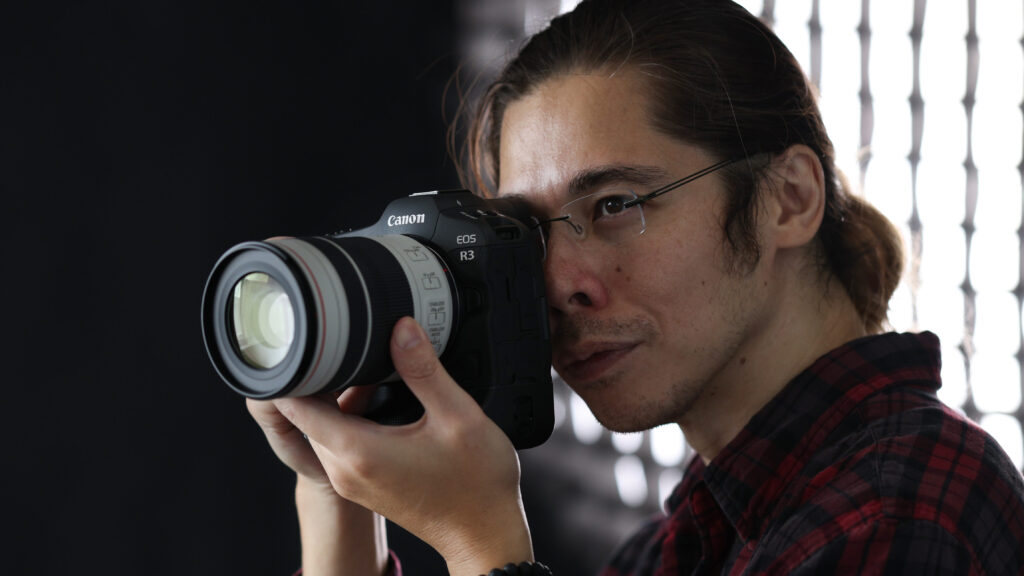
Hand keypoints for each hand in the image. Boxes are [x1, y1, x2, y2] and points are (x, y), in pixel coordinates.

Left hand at [272, 316, 533, 575]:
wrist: (485, 534)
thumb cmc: (476, 485)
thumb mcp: (459, 416)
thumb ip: (424, 370)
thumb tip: (401, 329)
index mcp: (358, 451)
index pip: (294, 406)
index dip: (294, 369)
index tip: (309, 342)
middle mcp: (345, 470)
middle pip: (303, 414)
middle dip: (316, 377)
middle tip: (343, 343)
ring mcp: (351, 481)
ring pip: (321, 428)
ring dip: (333, 398)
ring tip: (362, 366)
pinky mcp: (363, 485)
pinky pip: (338, 443)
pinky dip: (347, 417)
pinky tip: (375, 397)